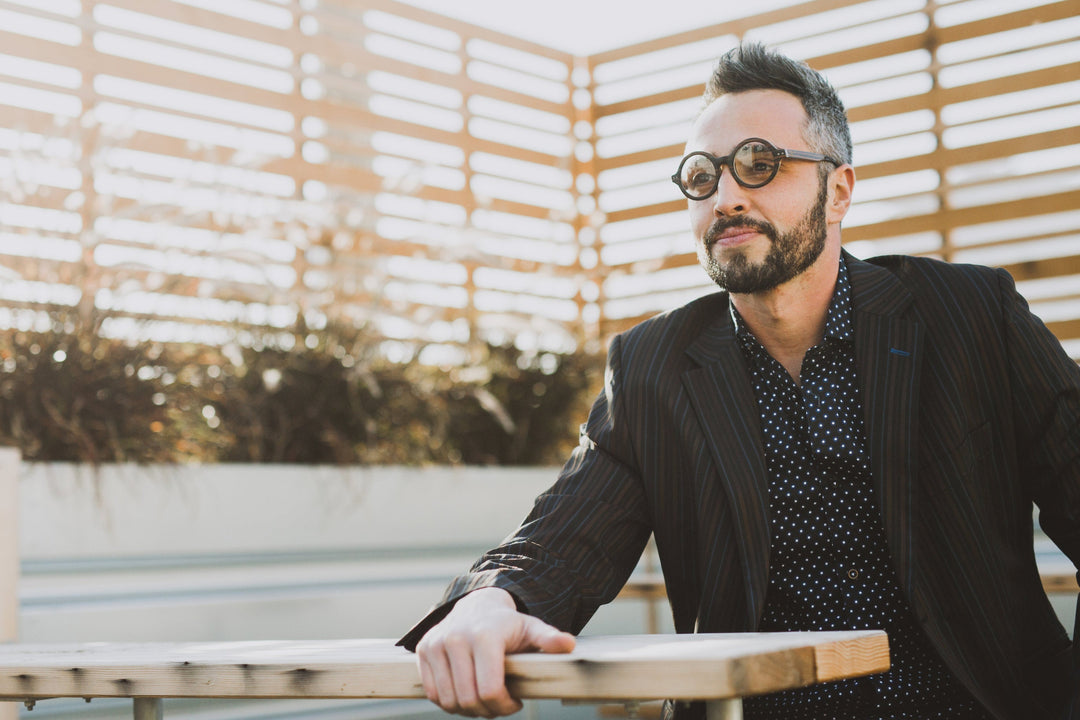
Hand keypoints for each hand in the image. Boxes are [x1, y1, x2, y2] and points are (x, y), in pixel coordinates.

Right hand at [415, 587, 575, 716]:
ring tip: (484, 699)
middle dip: (488, 711)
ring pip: (448, 701)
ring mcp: (436, 644)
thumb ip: (548, 638)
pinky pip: (431, 693)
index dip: (504, 707)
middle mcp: (456, 638)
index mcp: (485, 635)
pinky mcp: (423, 650)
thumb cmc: (508, 624)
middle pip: (469, 700)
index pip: (490, 690)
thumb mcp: (532, 628)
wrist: (477, 604)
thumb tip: (568, 645)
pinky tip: (466, 693)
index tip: (516, 702)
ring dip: (468, 710)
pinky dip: (449, 702)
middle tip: (500, 705)